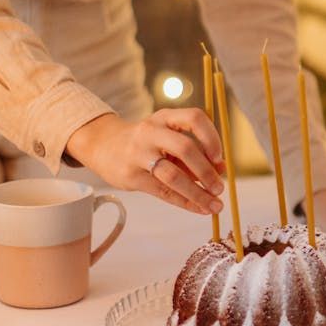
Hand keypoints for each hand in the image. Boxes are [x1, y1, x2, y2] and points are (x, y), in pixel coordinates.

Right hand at [66, 110, 224, 213]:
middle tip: (220, 188)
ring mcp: (139, 153)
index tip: (220, 157)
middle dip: (206, 171)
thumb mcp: (169, 138)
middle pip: (185, 148)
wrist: (103, 146)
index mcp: (165, 117)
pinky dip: (185, 202)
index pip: (194, 118)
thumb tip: (222, 169)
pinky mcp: (131, 176)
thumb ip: (195, 152)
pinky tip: (199, 208)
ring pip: (173, 175)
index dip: (211, 137)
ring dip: (198, 192)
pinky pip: (163, 192)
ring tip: (214, 205)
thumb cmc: (147, 143)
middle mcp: (151, 131)